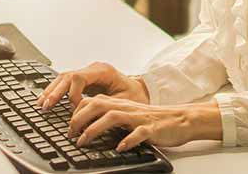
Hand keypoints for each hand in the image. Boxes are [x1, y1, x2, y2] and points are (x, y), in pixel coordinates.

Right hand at [37, 62, 149, 109]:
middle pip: (68, 75)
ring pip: (64, 77)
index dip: (73, 94)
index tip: (76, 110)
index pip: (79, 77)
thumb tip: (89, 113)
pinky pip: (67, 82)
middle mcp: (94, 69)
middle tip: (46, 106)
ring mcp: (89, 73)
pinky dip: (56, 90)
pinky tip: (48, 98)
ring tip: (41, 103)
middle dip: (56, 91)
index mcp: (103, 71)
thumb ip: (107, 104)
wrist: (142, 91)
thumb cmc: (136, 96)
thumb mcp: (125, 101)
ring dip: (52, 90)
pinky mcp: (85, 80)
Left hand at [68, 95, 220, 151]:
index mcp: (118, 104)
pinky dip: (127, 140)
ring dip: (95, 129)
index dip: (76, 113)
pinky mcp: (151, 129)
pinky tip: (119, 147)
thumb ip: (109, 115)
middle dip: (79, 119)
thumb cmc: (151, 119)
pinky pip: (138, 133)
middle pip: (97, 105)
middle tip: (71, 135)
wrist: (179, 119)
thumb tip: (86, 123)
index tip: (67, 127)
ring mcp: (138, 118)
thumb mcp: (127, 114)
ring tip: (84, 141)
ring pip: (113, 117)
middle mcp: (125, 108)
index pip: (91, 101)